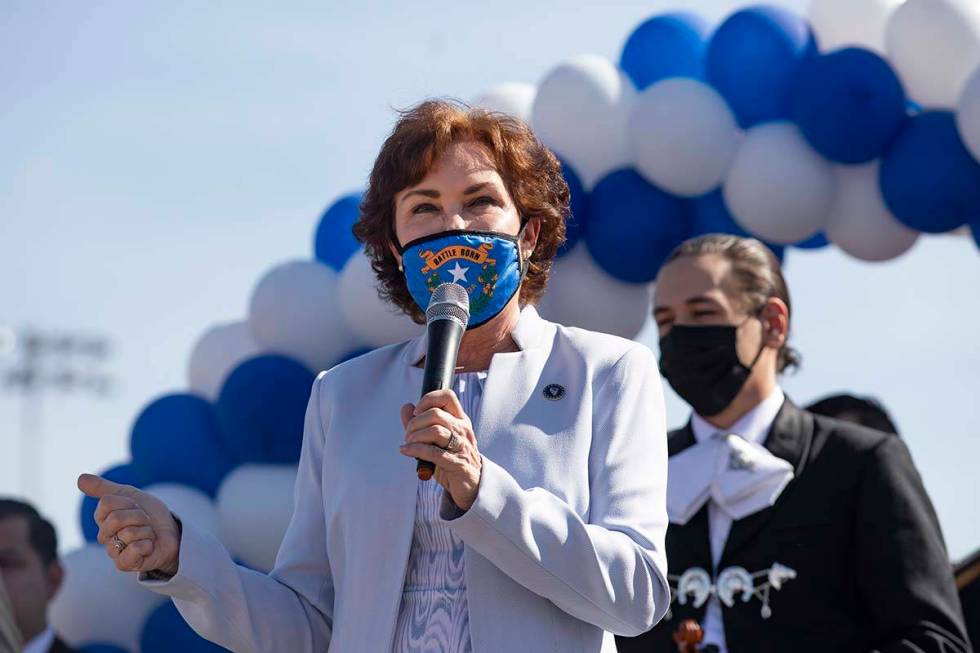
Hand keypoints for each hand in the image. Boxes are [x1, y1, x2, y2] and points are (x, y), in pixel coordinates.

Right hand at [77, 473, 180, 574]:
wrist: (172, 532)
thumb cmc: (149, 514)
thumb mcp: (129, 495)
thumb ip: (103, 488)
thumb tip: (79, 478)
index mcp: (103, 519)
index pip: (107, 503)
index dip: (128, 502)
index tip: (136, 506)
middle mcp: (105, 536)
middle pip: (116, 518)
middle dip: (139, 516)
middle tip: (145, 522)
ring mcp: (114, 552)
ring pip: (128, 533)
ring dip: (146, 530)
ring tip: (148, 534)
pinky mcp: (125, 564)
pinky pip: (135, 549)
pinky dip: (148, 544)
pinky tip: (149, 547)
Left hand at [399, 389, 482, 510]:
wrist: (471, 486)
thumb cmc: (451, 460)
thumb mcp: (437, 439)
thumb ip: (420, 422)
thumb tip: (406, 407)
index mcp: (460, 420)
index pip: (447, 396)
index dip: (428, 400)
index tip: (416, 412)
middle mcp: (463, 430)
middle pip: (435, 414)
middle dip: (414, 423)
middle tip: (408, 435)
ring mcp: (462, 446)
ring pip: (435, 431)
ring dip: (415, 437)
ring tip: (409, 444)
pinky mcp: (457, 464)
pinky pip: (433, 453)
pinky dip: (415, 450)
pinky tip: (406, 451)